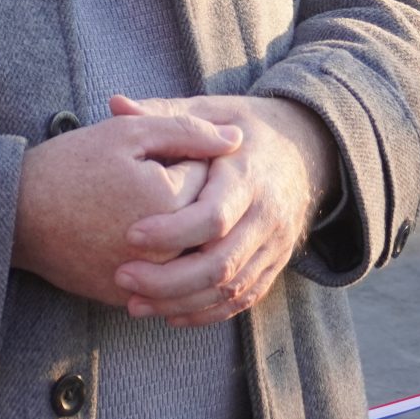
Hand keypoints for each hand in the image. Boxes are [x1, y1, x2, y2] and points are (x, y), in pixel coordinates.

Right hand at [10, 108, 239, 307]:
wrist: (13, 215)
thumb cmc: (67, 167)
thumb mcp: (126, 134)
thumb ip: (186, 131)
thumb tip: (237, 141)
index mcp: (171, 202)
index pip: (208, 177)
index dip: (184, 158)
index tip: (154, 155)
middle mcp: (167, 249)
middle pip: (203, 221)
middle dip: (186, 198)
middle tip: (145, 180)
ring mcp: (148, 279)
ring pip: (186, 255)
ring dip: (179, 234)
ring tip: (142, 209)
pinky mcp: (126, 296)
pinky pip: (162, 283)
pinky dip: (160, 263)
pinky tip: (135, 240)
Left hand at [109, 94, 334, 326]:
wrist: (304, 148)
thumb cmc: (241, 126)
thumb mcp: (209, 109)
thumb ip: (163, 113)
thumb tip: (115, 103)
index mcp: (247, 176)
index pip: (214, 216)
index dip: (171, 231)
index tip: (130, 235)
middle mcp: (266, 216)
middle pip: (221, 263)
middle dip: (169, 279)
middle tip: (121, 278)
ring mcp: (274, 245)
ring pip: (231, 288)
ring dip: (181, 302)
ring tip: (133, 304)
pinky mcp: (273, 265)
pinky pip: (243, 299)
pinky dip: (207, 313)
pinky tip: (169, 315)